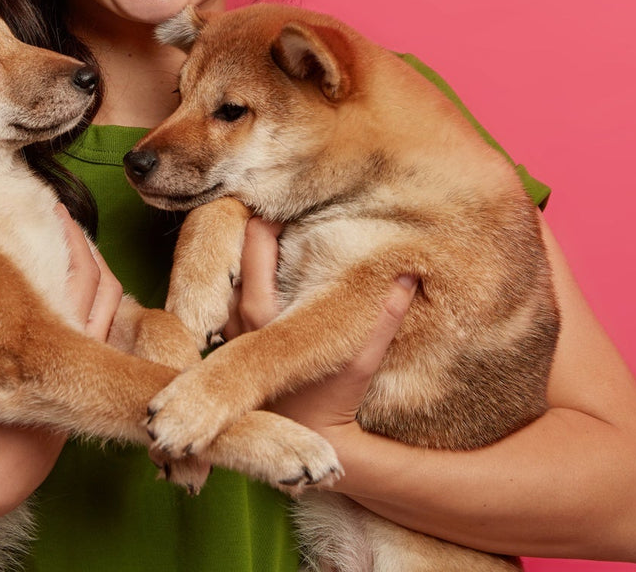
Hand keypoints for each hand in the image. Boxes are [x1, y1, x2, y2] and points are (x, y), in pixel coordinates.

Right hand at [0, 205, 122, 517]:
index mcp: (64, 340)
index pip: (85, 273)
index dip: (74, 236)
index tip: (54, 205)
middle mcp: (84, 350)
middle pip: (102, 285)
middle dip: (85, 247)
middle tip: (59, 216)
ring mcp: (83, 366)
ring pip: (103, 308)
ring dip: (89, 273)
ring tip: (65, 246)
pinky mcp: (74, 379)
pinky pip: (93, 328)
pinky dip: (85, 301)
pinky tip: (62, 293)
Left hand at [225, 217, 416, 438]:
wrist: (303, 440)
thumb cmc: (331, 400)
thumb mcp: (361, 360)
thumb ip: (383, 317)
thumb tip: (407, 273)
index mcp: (263, 310)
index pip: (255, 238)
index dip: (272, 209)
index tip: (298, 196)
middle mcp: (235, 312)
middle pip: (234, 241)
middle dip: (258, 216)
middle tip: (290, 200)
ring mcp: (227, 322)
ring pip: (227, 261)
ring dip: (249, 240)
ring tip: (281, 220)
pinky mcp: (229, 332)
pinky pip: (227, 284)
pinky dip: (242, 264)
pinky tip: (271, 254)